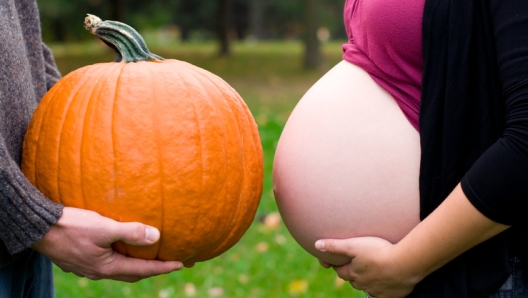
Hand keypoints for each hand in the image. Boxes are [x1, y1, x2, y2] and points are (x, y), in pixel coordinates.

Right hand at [33, 207, 184, 281]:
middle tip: (171, 262)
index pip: (143, 271)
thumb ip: (130, 232)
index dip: (163, 267)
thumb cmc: (71, 226)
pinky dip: (123, 256)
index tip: (181, 264)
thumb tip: (156, 236)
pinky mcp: (81, 258)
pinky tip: (124, 247)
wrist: (37, 228)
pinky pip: (109, 261)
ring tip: (151, 256)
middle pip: (133, 274)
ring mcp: (89, 267)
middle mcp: (99, 271)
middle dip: (153, 269)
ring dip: (137, 264)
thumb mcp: (103, 227)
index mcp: (107, 267)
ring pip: (120, 268)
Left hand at [315, 237, 417, 297]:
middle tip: (356, 265)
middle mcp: (363, 284)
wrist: (404, 265)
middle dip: (353, 274)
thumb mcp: (353, 245)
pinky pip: (384, 293)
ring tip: (372, 271)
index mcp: (353, 272)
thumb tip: (316, 245)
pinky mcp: (391, 294)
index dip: (338, 266)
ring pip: (368, 287)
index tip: (338, 261)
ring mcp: (377, 290)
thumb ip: (334, 246)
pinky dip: (383, 287)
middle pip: (354, 280)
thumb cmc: (377, 251)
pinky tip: (386, 280)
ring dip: (368, 280)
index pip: (340, 271)